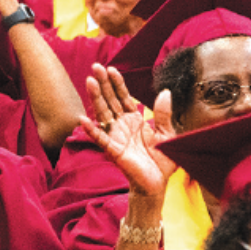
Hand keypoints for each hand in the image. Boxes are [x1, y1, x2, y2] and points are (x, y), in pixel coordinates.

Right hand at [79, 64, 177, 198]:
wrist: (158, 182)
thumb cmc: (162, 159)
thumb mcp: (168, 133)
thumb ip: (164, 114)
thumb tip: (164, 91)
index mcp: (135, 119)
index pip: (124, 97)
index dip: (117, 83)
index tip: (111, 68)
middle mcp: (122, 125)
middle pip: (110, 101)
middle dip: (103, 84)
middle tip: (95, 66)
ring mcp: (116, 137)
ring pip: (103, 114)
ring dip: (96, 98)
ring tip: (90, 81)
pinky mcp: (114, 151)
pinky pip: (100, 139)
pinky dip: (91, 130)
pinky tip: (82, 119)